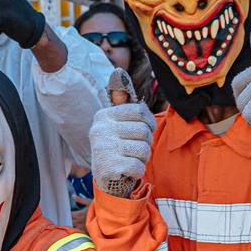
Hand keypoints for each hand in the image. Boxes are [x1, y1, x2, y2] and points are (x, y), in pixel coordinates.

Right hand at [90, 69, 156, 196]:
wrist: (103, 178)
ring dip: (142, 159)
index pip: (140, 111)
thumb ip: (122, 103)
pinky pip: (138, 166)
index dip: (149, 122)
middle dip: (145, 143)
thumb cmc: (115, 147)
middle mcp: (101, 129)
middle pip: (143, 131)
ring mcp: (104, 148)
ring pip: (143, 149)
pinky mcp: (108, 166)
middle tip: (135, 149)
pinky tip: (127, 170)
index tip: (145, 131)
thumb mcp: (116, 124)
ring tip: (131, 159)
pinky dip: (137, 171)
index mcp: (104, 116)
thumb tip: (118, 72)